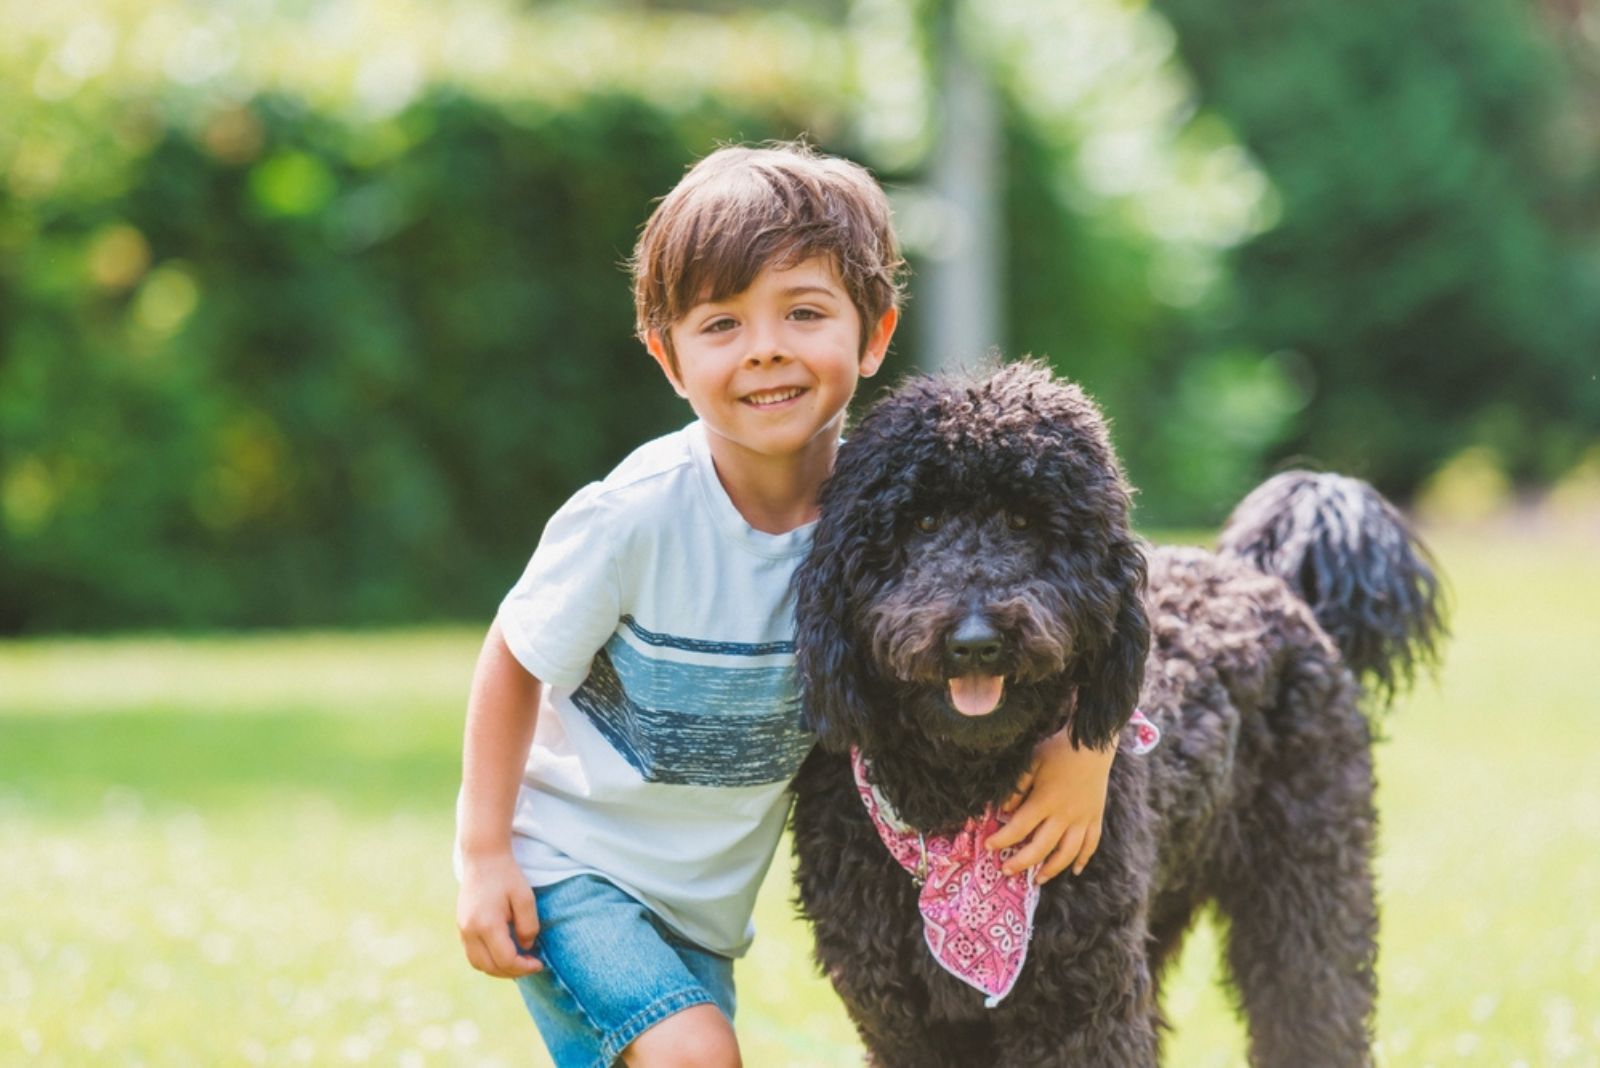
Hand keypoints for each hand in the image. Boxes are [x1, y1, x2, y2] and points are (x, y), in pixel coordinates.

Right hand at [456, 850, 541, 977]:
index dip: (524, 967)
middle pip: (490, 967)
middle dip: (512, 972)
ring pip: (478, 964)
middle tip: (531, 965)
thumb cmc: (507, 875)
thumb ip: (528, 927)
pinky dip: (488, 960)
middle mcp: (470, 931)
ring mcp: (462, 929)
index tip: (539, 964)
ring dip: (498, 969)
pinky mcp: (461, 926)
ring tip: (518, 962)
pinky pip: (473, 954)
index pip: (505, 960)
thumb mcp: (526, 898)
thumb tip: (525, 948)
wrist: (483, 857)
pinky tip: (504, 952)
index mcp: (487, 925)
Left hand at [985, 729, 1116, 883]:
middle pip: (1041, 847)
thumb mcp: (1031, 763)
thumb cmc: (1058, 751)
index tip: (988, 846)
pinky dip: (1082, 860)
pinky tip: (1073, 870)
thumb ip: (1016, 788)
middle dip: (1021, 862)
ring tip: (1037, 879)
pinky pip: (1091, 845)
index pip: (1019, 827)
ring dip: (1051, 869)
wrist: (1093, 744)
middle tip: (1006, 870)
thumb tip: (1002, 811)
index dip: (1002, 839)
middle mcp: (1065, 815)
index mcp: (1045, 801)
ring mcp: (1082, 819)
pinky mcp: (1095, 818)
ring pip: (1067, 853)